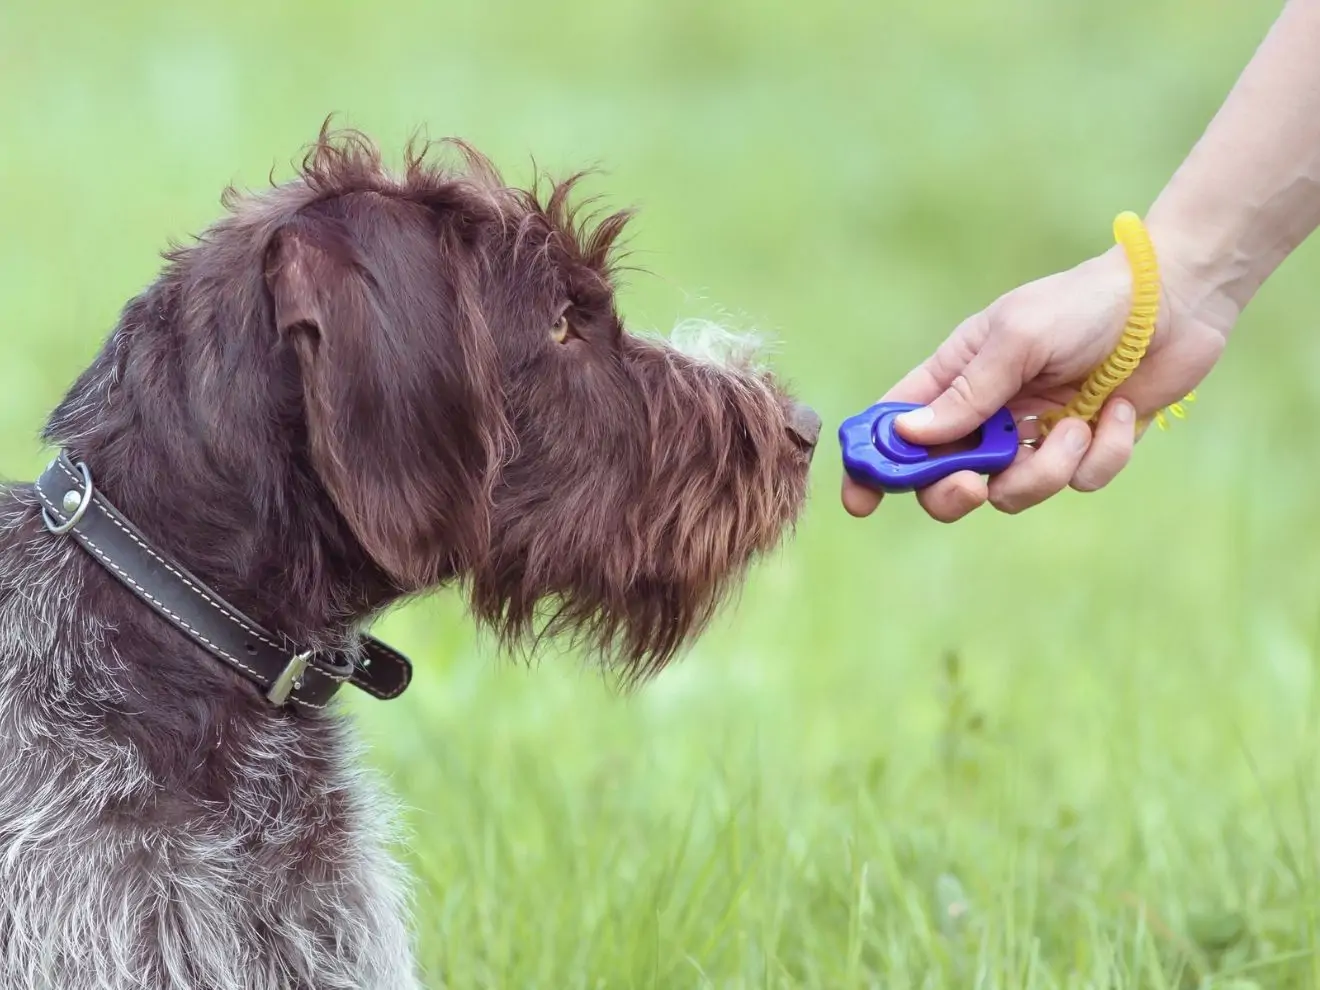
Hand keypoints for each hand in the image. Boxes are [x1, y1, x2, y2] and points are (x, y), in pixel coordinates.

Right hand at [842, 238, 1232, 522]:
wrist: (1175, 300)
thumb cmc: (1084, 305)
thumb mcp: (1016, 340)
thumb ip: (966, 394)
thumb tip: (908, 436)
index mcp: (955, 377)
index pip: (895, 428)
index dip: (872, 466)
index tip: (861, 500)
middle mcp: (987, 414)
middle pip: (943, 482)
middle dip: (954, 492)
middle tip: (973, 485)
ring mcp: (1034, 436)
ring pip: (1012, 493)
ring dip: (1047, 469)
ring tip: (1076, 424)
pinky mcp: (1084, 450)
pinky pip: (1078, 482)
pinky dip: (1101, 453)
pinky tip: (1116, 410)